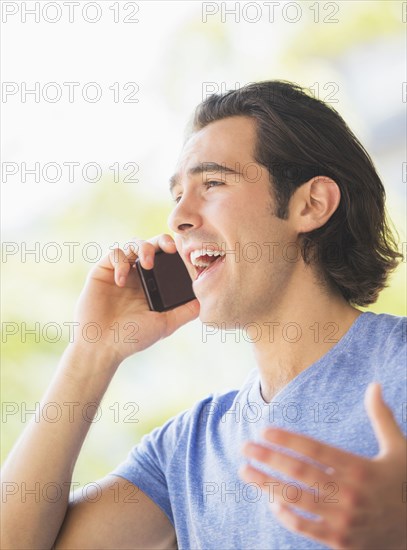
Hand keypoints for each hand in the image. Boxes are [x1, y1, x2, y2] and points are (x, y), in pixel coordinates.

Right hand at [72, 234, 199, 364]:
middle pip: (152, 244)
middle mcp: (138, 274)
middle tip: (171, 248)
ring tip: (147, 264)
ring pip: (133, 243)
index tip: (187, 254)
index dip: (177, 251)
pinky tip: (121, 281)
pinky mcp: (103, 270)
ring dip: (143, 248)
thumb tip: (207, 302)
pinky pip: (113, 253)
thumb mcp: (165, 324)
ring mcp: (121, 271)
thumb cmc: (133, 337)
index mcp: (154, 284)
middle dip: (163, 241)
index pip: (168, 259)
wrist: (102, 346)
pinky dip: (120, 261)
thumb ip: (185, 312)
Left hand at [240, 383, 406, 548]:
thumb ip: (382, 418)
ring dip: (267, 484)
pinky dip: (286, 516)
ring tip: (245, 471)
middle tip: (245, 447)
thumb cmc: (405, 485)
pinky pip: (306, 528)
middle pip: (300, 472)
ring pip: (297, 499)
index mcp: (360, 468)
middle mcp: (350, 493)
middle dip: (269, 458)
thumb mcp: (400, 450)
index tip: (265, 430)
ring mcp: (343, 519)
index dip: (288, 439)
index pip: (316, 450)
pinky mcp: (340, 540)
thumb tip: (375, 385)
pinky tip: (271, 502)